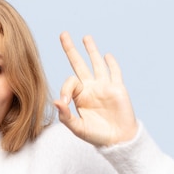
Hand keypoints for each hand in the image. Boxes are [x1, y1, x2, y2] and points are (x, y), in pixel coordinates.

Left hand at [53, 32, 137, 146]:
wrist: (118, 140)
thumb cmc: (96, 135)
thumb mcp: (77, 128)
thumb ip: (65, 116)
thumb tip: (56, 102)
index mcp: (79, 96)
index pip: (70, 82)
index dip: (65, 88)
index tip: (64, 101)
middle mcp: (90, 88)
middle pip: (79, 64)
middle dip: (71, 50)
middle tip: (63, 34)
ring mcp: (104, 86)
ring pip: (96, 63)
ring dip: (91, 50)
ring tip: (85, 37)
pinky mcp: (118, 88)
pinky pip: (114, 72)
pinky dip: (111, 63)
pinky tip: (106, 55)